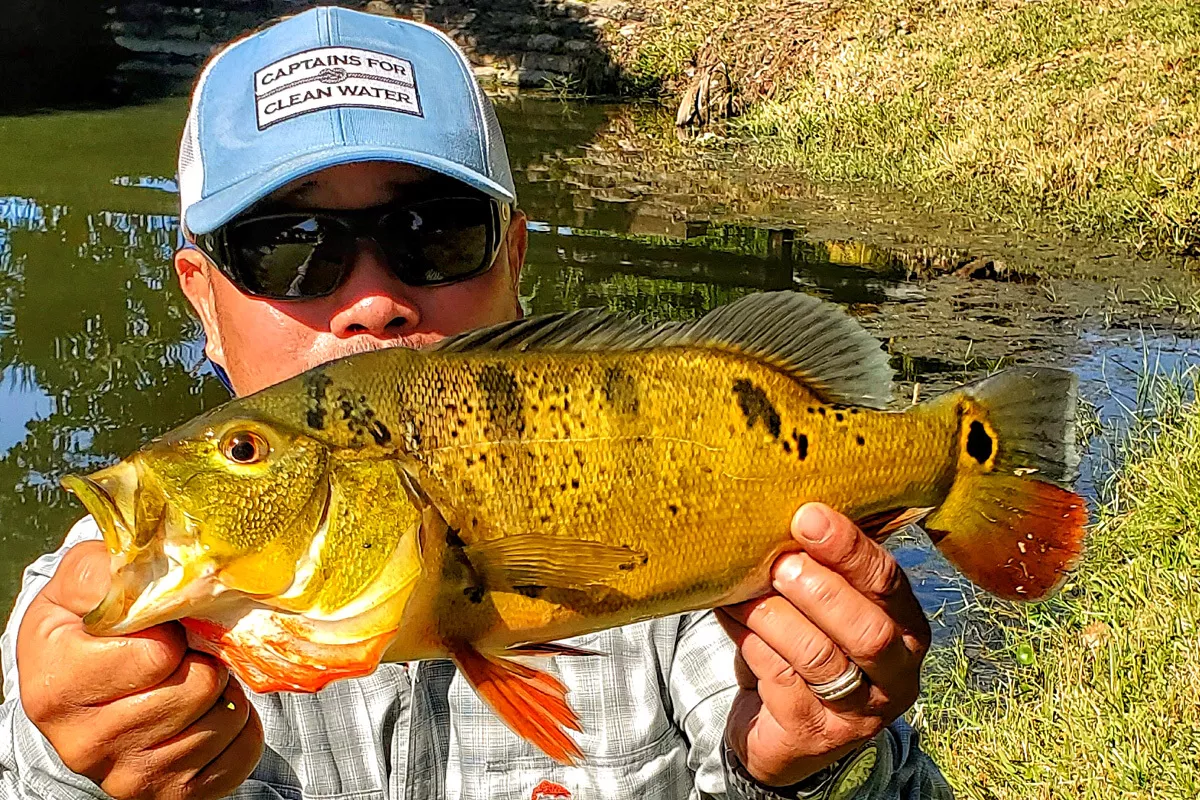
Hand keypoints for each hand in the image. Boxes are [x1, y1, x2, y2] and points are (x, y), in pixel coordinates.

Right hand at [17, 541, 263, 799]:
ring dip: (224, 690)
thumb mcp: (82, 583)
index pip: (156, 656)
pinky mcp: (169, 794)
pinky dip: (241, 723)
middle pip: (196, 689)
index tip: (161, 627)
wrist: (84, 682)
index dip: (172, 631)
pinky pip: (241, 751)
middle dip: (204, 658)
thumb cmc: (91, 625)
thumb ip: (109, 569)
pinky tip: (212, 708)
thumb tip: (153, 568)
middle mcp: (84, 743)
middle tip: (186, 650)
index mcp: (57, 685)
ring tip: (194, 675)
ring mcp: (127, 776)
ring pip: (222, 721)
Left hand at [716, 503, 930, 786]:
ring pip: (818, 656)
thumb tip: (788, 512)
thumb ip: (822, 567)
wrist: (783, 730)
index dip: (849, 548)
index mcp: (907, 628)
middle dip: (819, 590)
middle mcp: (895, 674)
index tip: (808, 517)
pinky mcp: (813, 733)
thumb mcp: (826, 607)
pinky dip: (750, 641)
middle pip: (867, 630)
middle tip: (778, 564)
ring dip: (773, 615)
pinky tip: (729, 616)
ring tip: (742, 591)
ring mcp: (858, 712)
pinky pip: (780, 679)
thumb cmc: (808, 646)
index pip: (888, 583)